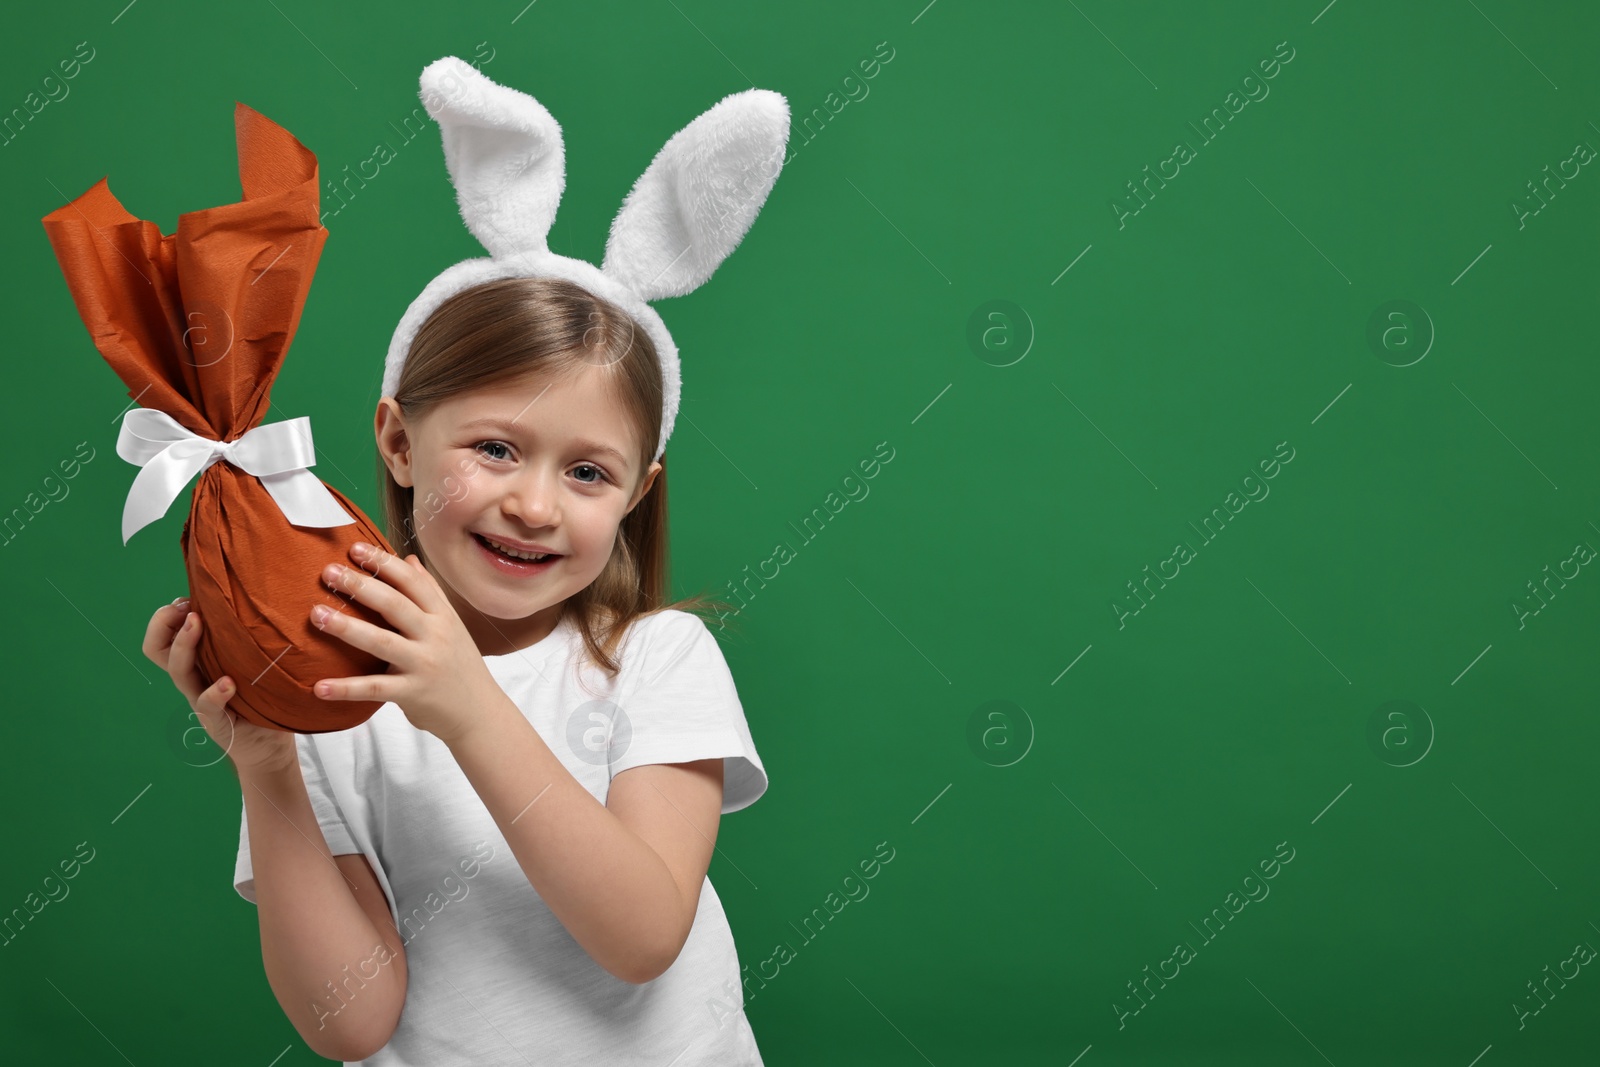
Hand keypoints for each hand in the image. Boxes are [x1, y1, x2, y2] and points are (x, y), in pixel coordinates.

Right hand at [142, 602, 296, 778]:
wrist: (268, 744)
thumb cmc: (259, 696)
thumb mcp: (247, 660)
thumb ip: (239, 638)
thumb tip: (246, 597)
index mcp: (196, 662)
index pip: (162, 636)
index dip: (165, 616)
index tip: (186, 600)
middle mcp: (193, 679)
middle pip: (157, 650)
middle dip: (164, 623)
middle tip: (186, 608)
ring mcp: (201, 699)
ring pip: (179, 671)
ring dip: (184, 646)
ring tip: (196, 623)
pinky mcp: (217, 721)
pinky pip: (209, 705)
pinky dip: (215, 692)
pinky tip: (228, 683)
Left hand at [310, 541, 497, 743]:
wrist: (479, 712)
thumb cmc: (460, 665)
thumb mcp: (451, 625)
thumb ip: (430, 593)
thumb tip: (409, 560)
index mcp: (442, 616)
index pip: (411, 582)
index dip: (383, 563)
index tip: (355, 549)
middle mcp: (434, 636)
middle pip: (394, 605)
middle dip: (359, 586)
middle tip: (328, 572)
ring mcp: (423, 664)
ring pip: (381, 641)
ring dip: (346, 627)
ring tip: (316, 615)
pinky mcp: (412, 693)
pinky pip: (375, 689)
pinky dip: (346, 688)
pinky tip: (319, 687)